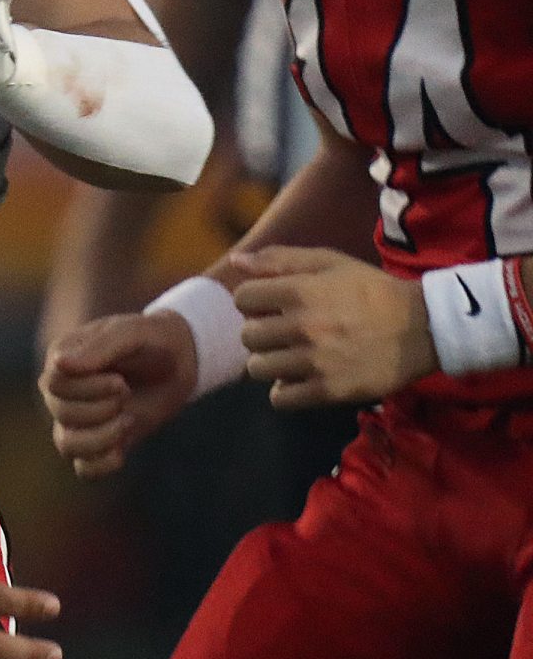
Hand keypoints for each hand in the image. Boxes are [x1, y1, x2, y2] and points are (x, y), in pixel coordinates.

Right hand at [39, 310, 196, 477]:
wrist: (179, 361)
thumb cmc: (152, 341)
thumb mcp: (131, 334)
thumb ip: (99, 348)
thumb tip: (59, 364)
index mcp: (61, 358)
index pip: (54, 384)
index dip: (87, 389)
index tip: (121, 381)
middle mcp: (61, 390)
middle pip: (60, 412)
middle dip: (101, 409)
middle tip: (128, 393)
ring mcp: (76, 419)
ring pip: (66, 444)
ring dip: (101, 438)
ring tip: (129, 421)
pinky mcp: (97, 442)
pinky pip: (83, 468)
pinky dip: (101, 465)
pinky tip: (122, 452)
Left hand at [231, 246, 436, 407]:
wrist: (423, 328)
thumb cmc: (371, 290)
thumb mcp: (330, 262)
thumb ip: (279, 259)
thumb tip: (236, 260)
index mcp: (300, 291)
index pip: (242, 298)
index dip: (252, 300)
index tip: (269, 305)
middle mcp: (302, 327)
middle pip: (247, 336)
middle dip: (259, 332)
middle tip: (281, 332)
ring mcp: (315, 361)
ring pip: (257, 368)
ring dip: (268, 362)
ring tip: (289, 356)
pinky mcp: (329, 391)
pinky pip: (280, 399)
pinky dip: (284, 391)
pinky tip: (298, 379)